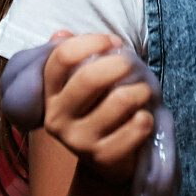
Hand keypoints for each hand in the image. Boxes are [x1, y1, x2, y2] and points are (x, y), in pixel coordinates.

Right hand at [41, 33, 155, 187]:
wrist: (104, 161)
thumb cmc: (95, 110)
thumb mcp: (79, 84)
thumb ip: (71, 58)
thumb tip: (61, 34)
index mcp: (49, 93)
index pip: (62, 57)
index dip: (93, 42)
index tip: (114, 43)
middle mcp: (57, 117)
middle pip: (89, 78)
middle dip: (119, 64)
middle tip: (132, 65)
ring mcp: (78, 141)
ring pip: (119, 101)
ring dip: (140, 90)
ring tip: (143, 92)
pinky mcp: (102, 157)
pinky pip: (135, 128)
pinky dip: (146, 118)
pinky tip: (144, 117)